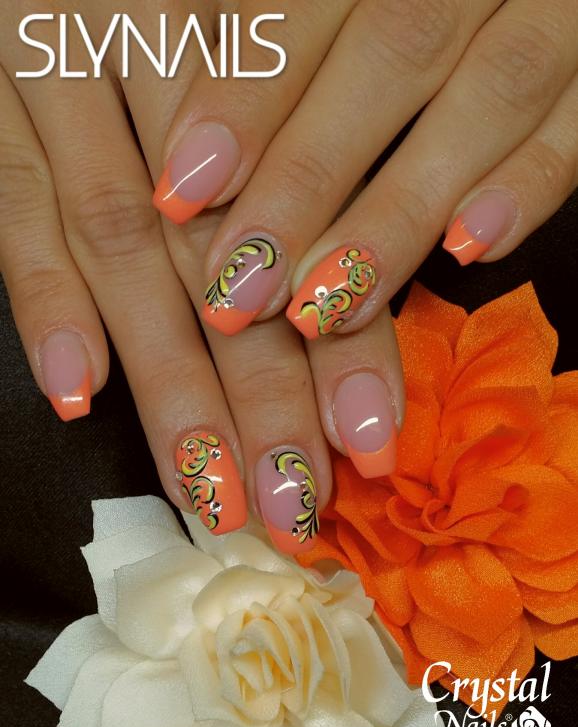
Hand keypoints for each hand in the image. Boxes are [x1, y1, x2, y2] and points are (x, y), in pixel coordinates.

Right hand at [0, 1, 345, 554]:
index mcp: (260, 60)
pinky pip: (16, 204)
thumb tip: (352, 296)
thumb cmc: (207, 7)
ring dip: (167, 380)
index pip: (311, 226)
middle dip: (260, 392)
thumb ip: (307, 162)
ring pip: (124, 250)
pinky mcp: (0, 99)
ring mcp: (68, 80)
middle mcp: (165, 74)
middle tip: (290, 500)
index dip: (343, 342)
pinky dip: (43, 301)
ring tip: (204, 485)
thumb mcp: (274, 55)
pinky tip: (78, 393)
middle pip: (223, 257)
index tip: (365, 440)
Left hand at [155, 0, 576, 477]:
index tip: (181, 193)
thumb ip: (281, 53)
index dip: (243, 101)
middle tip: (241, 285)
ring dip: (398, 212)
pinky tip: (466, 253)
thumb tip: (193, 162)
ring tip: (327, 307)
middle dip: (308, 179)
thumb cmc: (386, 14)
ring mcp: (553, 9)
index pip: (308, 4)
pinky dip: (526, 188)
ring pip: (488, 94)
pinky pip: (575, 129)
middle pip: (391, 53)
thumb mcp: (337, 15)